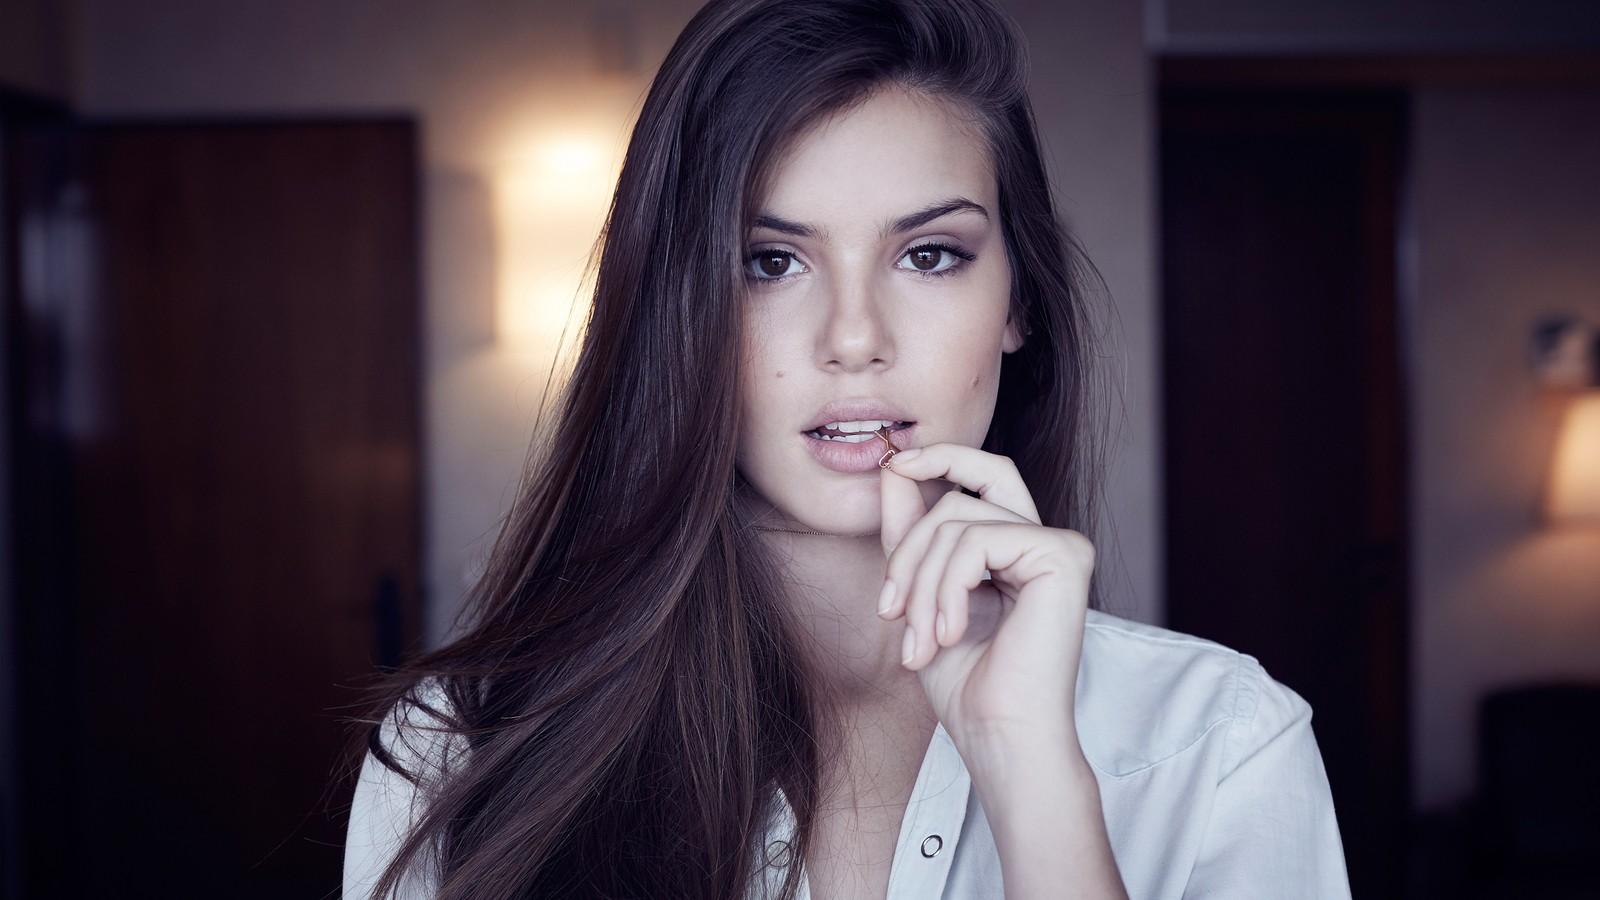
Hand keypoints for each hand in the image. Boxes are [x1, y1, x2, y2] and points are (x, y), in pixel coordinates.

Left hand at [877, 442, 1094, 742]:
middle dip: (910, 544)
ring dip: (920, 580)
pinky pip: (977, 540)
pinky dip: (946, 587)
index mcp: (1018, 548)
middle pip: (962, 491)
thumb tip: (892, 466)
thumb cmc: (965, 682)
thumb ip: (910, 532)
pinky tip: (948, 632)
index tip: (893, 465)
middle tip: (888, 608)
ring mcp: (1059, 545)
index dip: (938, 458)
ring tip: (919, 639)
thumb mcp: (920, 594)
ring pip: (959, 517)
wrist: (998, 736)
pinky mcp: (1062, 556)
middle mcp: (1045, 540)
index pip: (980, 475)